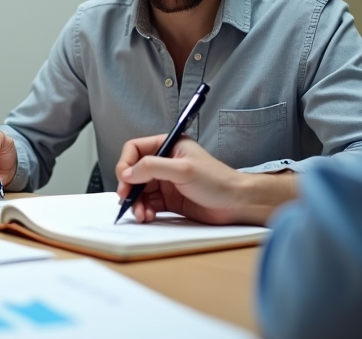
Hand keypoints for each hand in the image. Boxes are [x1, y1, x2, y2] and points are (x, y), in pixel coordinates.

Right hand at [115, 135, 297, 225]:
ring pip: (139, 190)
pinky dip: (144, 210)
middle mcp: (165, 162)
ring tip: (142, 213)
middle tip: (126, 199)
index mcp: (168, 146)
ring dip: (136, 202)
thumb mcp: (183, 169)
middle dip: (128, 186)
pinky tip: (148, 216)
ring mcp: (166, 182)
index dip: (126, 163)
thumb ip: (153, 167)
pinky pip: (148, 203)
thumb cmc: (217, 181)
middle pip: (134, 172)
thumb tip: (128, 172)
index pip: (135, 149)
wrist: (236, 203)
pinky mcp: (169, 200)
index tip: (125, 178)